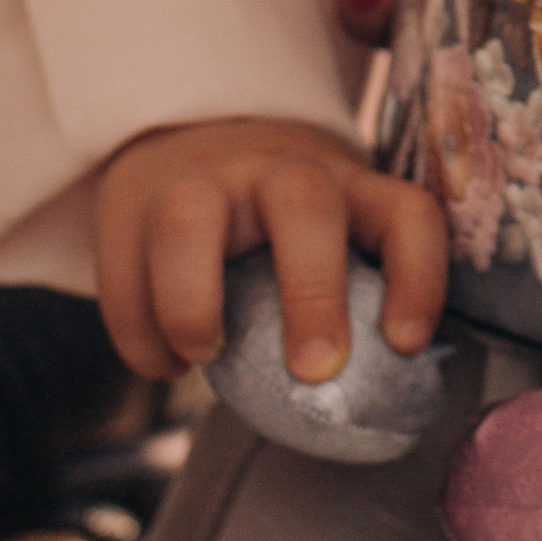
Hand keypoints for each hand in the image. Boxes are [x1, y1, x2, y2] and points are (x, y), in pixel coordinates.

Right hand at [93, 114, 447, 384]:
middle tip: (314, 370)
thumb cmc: (280, 218)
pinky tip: (164, 365)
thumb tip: (363, 410)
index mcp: (348, 185)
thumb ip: (347, 298)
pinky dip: (138, 330)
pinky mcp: (131, 200)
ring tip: (204, 356)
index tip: (405, 344)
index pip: (405, 213)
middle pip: (304, 205)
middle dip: (312, 290)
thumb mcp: (331, 231)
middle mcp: (279, 169)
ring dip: (191, 304)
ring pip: (187, 221)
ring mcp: (201, 179)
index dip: (418, 275)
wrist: (194, 130)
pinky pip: (123, 264)